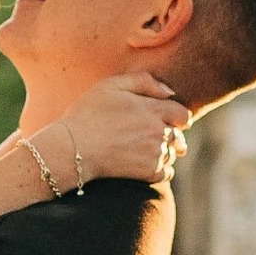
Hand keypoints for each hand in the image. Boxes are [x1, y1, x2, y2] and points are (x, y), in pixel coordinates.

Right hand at [47, 72, 190, 187]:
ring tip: (142, 149)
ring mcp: (155, 154)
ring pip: (172, 153)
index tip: (166, 119)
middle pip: (178, 135)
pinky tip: (143, 164)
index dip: (177, 116)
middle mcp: (158, 132)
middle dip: (170, 134)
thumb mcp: (111, 85)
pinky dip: (160, 169)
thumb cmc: (88, 114)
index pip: (182, 115)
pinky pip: (167, 172)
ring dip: (164, 151)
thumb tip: (169, 92)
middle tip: (150, 135)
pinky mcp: (148, 173)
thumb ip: (144, 81)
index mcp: (153, 110)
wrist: (73, 149)